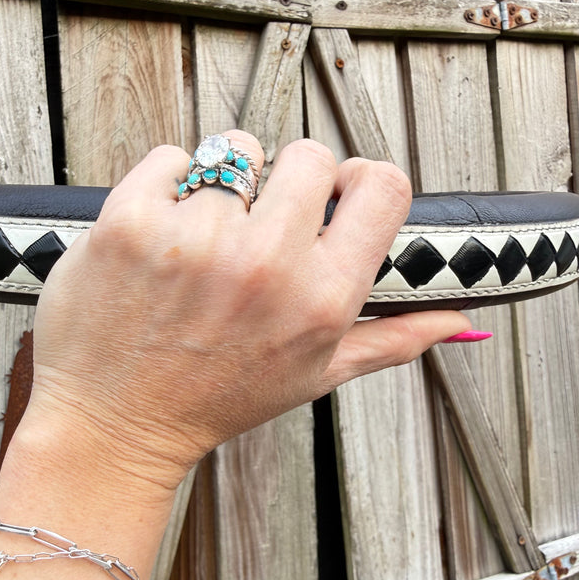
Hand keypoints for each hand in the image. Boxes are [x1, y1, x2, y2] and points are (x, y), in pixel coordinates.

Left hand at [24, 131, 468, 490]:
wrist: (115, 428)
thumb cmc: (216, 401)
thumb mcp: (314, 376)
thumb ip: (391, 340)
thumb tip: (463, 322)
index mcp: (323, 298)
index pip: (383, 185)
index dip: (358, 181)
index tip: (331, 197)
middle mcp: (266, 263)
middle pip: (309, 154)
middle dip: (287, 180)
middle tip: (256, 223)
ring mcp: (196, 239)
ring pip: (234, 150)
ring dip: (223, 184)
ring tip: (202, 238)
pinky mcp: (130, 221)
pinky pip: (171, 156)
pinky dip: (166, 185)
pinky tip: (160, 236)